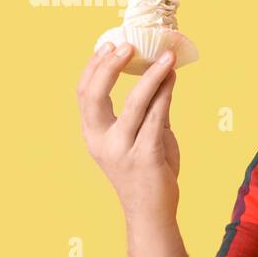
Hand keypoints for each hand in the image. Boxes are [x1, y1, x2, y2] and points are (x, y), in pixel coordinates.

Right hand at [76, 43, 180, 220]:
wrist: (152, 212)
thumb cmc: (147, 172)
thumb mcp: (142, 136)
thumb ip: (150, 108)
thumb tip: (162, 73)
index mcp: (93, 134)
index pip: (84, 93)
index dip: (94, 66)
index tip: (109, 44)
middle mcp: (101, 141)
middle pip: (94, 95)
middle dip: (110, 66)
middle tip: (129, 45)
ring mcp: (122, 149)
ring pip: (135, 102)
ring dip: (152, 75)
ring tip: (167, 57)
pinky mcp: (146, 156)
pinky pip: (156, 117)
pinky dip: (165, 93)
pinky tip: (173, 78)